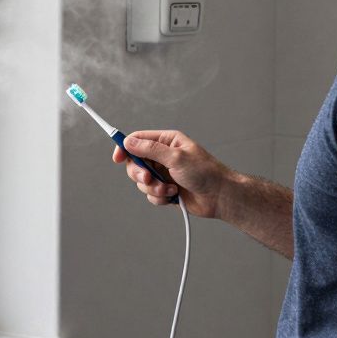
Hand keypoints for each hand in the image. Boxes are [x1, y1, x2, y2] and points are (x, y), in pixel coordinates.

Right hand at [113, 130, 236, 217]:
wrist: (219, 197)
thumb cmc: (205, 173)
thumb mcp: (176, 157)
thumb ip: (150, 150)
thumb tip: (129, 142)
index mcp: (167, 141)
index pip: (137, 140)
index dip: (124, 147)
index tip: (117, 158)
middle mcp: (163, 156)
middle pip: (135, 163)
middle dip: (139, 173)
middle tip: (148, 178)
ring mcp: (163, 174)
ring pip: (142, 182)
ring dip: (153, 188)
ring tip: (169, 190)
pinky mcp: (165, 190)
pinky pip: (150, 195)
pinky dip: (159, 197)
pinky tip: (174, 196)